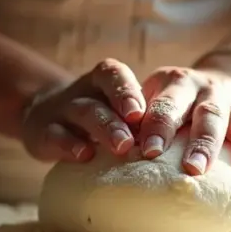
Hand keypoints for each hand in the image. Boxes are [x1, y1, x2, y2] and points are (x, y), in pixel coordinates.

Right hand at [21, 59, 145, 161]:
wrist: (46, 117)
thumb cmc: (103, 119)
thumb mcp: (119, 112)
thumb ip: (144, 121)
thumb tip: (187, 145)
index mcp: (106, 79)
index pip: (115, 75)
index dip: (127, 91)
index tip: (140, 113)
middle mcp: (84, 89)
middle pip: (101, 96)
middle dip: (119, 117)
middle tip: (135, 140)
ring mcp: (62, 109)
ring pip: (83, 112)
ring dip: (103, 129)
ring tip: (121, 147)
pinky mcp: (43, 132)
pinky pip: (54, 136)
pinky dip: (69, 145)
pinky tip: (84, 156)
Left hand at [138, 62, 230, 182]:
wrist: (230, 81)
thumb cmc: (182, 106)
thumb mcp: (161, 101)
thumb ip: (139, 124)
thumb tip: (103, 159)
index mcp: (170, 83)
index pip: (156, 101)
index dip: (147, 122)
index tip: (138, 147)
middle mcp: (197, 87)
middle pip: (181, 104)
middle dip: (165, 126)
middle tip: (152, 154)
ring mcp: (225, 99)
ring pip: (214, 116)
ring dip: (204, 143)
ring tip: (195, 169)